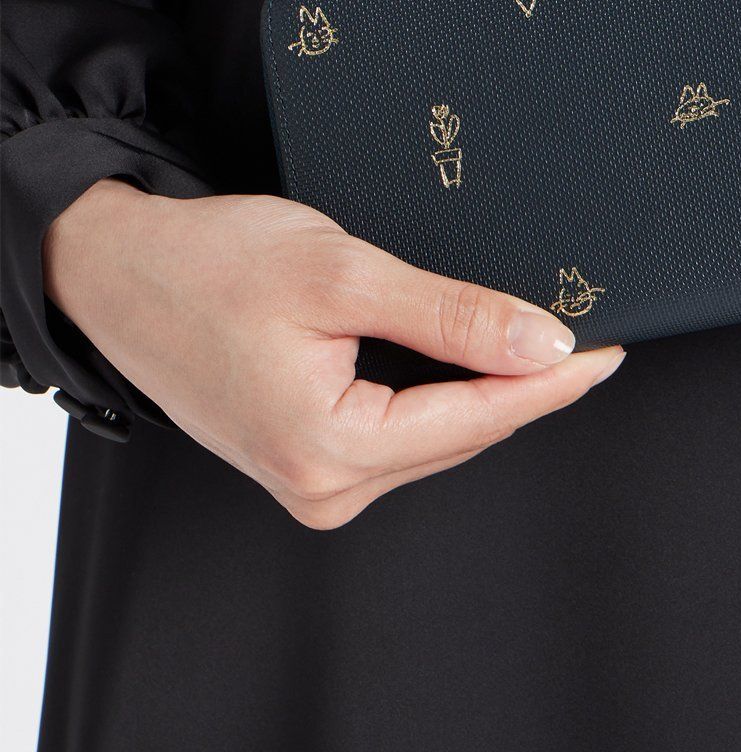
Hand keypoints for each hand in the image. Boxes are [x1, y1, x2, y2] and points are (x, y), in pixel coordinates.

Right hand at [42, 179, 624, 528]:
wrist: (117, 272)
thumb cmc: (205, 265)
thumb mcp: (342, 273)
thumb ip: (452, 316)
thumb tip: (544, 344)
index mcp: (326, 449)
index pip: (480, 418)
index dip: (556, 382)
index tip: (612, 350)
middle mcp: (321, 487)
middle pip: (465, 433)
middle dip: (526, 382)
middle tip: (588, 328)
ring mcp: (313, 484)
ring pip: (438, 437)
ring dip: (486, 389)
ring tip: (533, 336)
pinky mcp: (308, 465)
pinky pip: (403, 435)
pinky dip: (441, 397)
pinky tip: (466, 359)